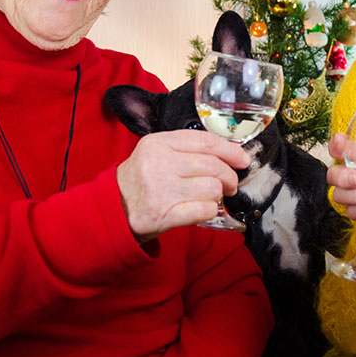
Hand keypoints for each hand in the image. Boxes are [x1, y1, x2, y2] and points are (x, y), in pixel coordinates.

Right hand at [116, 130, 249, 241]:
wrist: (113, 208)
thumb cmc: (141, 179)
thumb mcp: (155, 152)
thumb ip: (186, 147)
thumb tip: (229, 153)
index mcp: (158, 143)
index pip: (206, 141)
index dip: (230, 150)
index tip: (242, 159)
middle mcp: (159, 164)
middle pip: (213, 166)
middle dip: (229, 176)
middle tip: (230, 184)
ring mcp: (161, 190)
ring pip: (212, 188)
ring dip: (218, 195)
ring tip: (210, 197)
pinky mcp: (164, 214)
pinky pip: (204, 210)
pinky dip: (210, 210)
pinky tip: (203, 209)